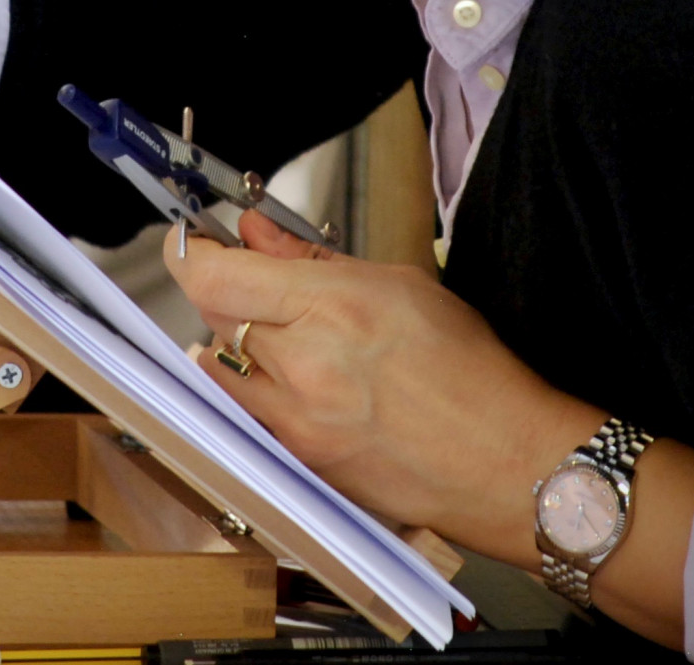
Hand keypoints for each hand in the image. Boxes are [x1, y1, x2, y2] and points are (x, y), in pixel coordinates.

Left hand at [166, 214, 693, 650]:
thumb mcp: (397, 285)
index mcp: (332, 309)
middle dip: (226, 291)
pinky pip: (245, 409)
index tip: (189, 241)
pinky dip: (254, 384)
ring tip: (287, 336)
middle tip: (256, 281)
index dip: (189, 252)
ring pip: (221, 365)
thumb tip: (254, 231)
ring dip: (236, 341)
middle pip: (214, 316)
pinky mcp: (298, 461)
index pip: (216, 276)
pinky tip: (296, 378)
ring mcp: (294, 423)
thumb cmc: (469, 370)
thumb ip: (310, 259)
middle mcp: (303, 368)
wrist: (504, 463)